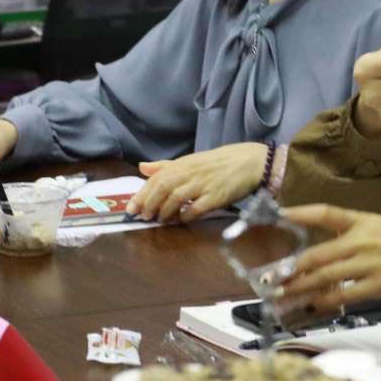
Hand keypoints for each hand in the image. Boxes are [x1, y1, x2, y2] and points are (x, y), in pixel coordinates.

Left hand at [127, 143, 267, 222]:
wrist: (250, 162)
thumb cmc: (219, 163)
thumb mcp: (192, 160)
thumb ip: (166, 166)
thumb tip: (142, 168)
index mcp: (184, 164)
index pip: (157, 178)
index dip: (142, 194)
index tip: (131, 208)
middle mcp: (191, 173)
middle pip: (163, 188)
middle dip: (149, 204)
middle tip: (143, 217)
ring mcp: (204, 185)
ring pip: (176, 198)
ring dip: (165, 212)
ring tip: (160, 220)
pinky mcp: (216, 197)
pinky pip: (196, 209)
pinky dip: (185, 216)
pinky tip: (182, 220)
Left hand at [275, 204, 380, 311]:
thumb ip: (357, 232)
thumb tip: (332, 245)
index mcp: (364, 221)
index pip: (326, 213)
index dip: (300, 212)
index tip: (279, 214)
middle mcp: (362, 241)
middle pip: (316, 254)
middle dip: (289, 268)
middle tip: (267, 277)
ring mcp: (369, 264)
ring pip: (325, 277)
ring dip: (300, 288)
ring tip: (281, 295)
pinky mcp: (378, 286)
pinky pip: (345, 296)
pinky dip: (325, 302)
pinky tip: (312, 305)